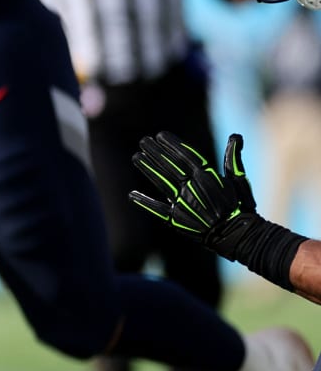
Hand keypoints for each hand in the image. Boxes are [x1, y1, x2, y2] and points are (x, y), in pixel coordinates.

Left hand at [129, 132, 259, 253]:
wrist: (237, 235)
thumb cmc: (240, 206)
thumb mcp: (239, 181)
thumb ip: (232, 159)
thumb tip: (236, 136)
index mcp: (207, 178)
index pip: (186, 156)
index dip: (172, 145)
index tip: (160, 135)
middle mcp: (192, 188)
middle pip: (170, 166)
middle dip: (155, 152)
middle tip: (143, 141)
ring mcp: (183, 204)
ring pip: (162, 182)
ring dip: (148, 169)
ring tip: (136, 157)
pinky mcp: (177, 219)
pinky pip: (158, 209)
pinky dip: (145, 202)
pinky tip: (131, 195)